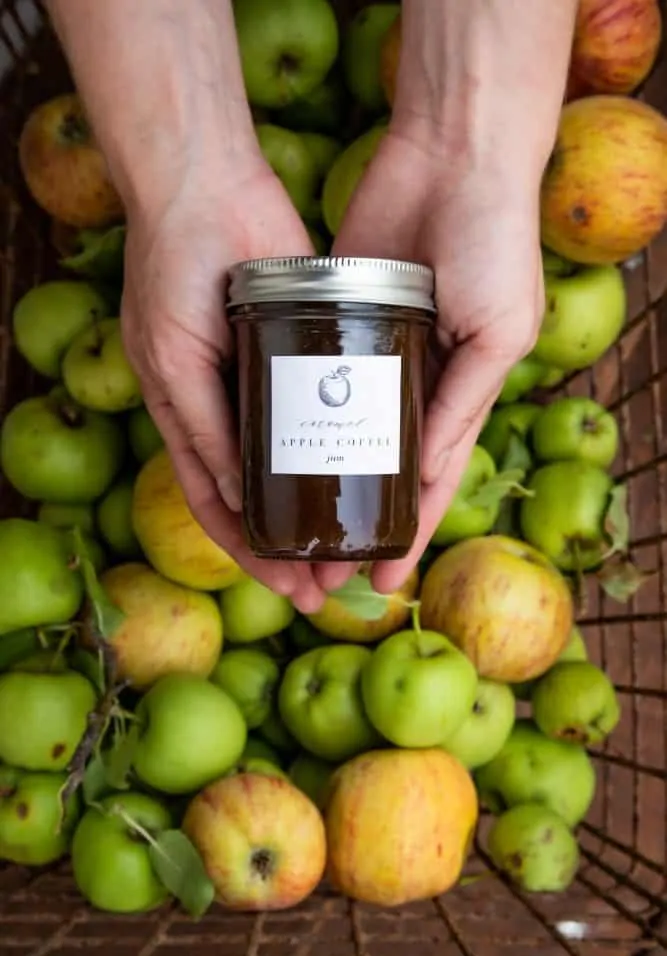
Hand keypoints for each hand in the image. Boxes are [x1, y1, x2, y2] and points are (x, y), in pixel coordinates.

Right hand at [121, 154, 327, 612]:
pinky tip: (370, 476)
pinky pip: (324, 407)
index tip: (287, 587)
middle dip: (294, 545)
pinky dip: (340, 448)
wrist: (207, 181)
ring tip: (358, 549)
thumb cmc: (175, 269)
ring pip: (298, 460)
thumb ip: (205, 426)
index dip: (251, 549)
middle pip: (264, 494)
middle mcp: (229, 404)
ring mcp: (267, 376)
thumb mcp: (177, 358)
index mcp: (187, 413)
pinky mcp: (306, 344)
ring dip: (323, 507)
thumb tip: (234, 496)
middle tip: (330, 589)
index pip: (221, 502)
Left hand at [315, 128, 544, 595]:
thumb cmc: (494, 243)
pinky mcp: (335, 315)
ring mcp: (371, 350)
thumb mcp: (498, 331)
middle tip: (323, 573)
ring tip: (289, 530)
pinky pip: (312, 376)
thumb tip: (422, 471)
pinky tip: (272, 454)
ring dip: (320, 482)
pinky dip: (297, 415)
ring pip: (340, 431)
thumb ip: (462, 401)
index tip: (381, 580)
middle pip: (379, 468)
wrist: (452, 155)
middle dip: (356, 522)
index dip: (408, 530)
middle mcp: (414, 380)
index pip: (428, 480)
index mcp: (461, 393)